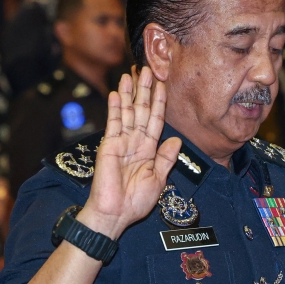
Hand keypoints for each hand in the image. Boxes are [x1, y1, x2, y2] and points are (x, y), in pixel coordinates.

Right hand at [80, 69, 180, 238]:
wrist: (115, 214)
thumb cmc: (136, 201)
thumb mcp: (158, 180)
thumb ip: (165, 159)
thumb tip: (176, 141)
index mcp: (149, 150)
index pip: (156, 120)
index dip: (160, 102)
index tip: (163, 85)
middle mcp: (135, 142)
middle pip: (141, 110)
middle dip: (144, 90)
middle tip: (147, 69)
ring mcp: (121, 142)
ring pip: (127, 112)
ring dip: (130, 92)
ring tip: (132, 73)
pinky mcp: (109, 145)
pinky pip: (114, 123)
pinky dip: (115, 108)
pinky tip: (116, 93)